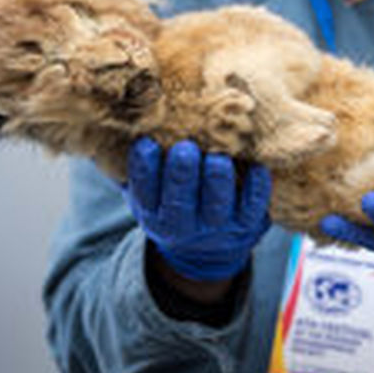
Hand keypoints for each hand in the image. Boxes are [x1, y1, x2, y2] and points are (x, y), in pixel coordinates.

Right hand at [123, 138, 271, 281]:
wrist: (206, 251)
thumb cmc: (173, 204)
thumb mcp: (148, 194)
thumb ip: (136, 167)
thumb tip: (115, 122)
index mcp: (153, 212)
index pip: (143, 192)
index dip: (144, 169)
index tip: (147, 143)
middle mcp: (182, 224)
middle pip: (179, 200)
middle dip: (182, 174)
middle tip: (185, 148)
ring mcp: (216, 226)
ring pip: (216, 205)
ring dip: (217, 181)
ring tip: (218, 158)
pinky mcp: (247, 224)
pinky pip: (253, 207)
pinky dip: (257, 188)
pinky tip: (258, 168)